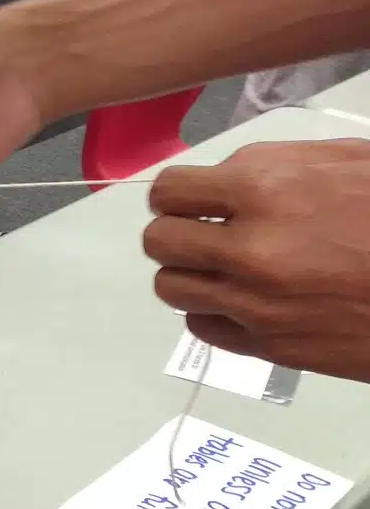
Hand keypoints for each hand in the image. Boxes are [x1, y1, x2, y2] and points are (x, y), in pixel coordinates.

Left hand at [143, 138, 369, 381]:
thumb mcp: (352, 162)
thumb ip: (280, 165)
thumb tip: (229, 176)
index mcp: (264, 190)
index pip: (170, 191)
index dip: (177, 194)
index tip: (191, 199)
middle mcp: (247, 248)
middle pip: (159, 242)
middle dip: (178, 232)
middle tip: (206, 232)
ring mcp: (255, 303)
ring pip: (172, 288)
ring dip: (190, 273)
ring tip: (223, 266)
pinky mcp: (270, 346)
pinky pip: (203, 327)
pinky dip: (212, 311)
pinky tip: (243, 299)